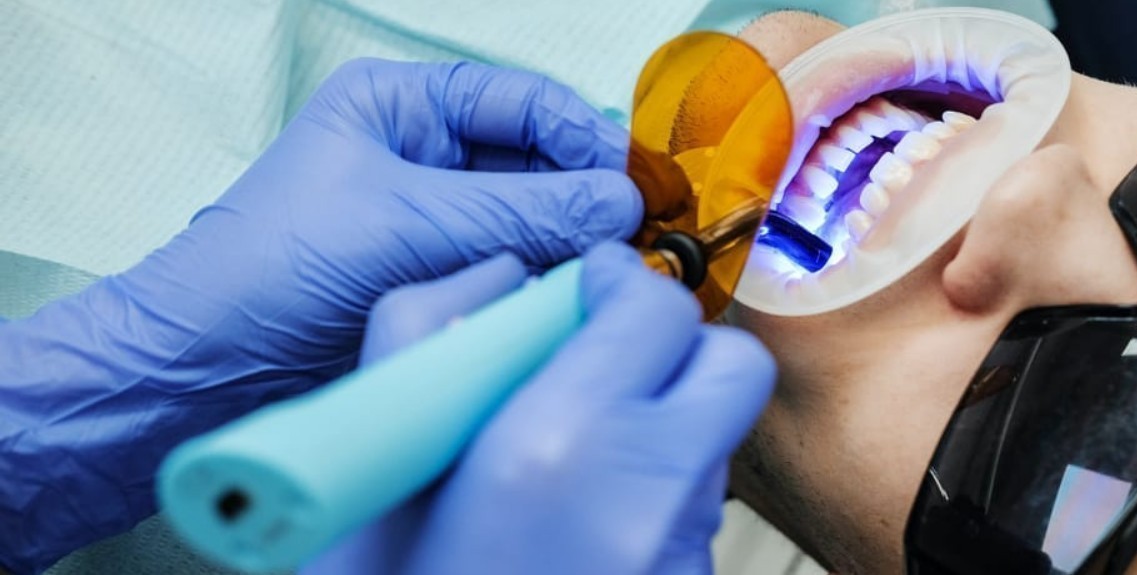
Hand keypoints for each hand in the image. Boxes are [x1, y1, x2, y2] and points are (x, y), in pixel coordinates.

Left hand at [0, 60, 638, 572]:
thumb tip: (621, 201)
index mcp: (403, 104)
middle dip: (588, 194)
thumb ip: (522, 209)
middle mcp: (425, 154)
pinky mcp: (440, 283)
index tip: (636, 178)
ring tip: (620, 268)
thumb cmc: (275, 267)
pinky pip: (513, 271)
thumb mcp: (408, 221)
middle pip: (537, 161)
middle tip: (644, 231)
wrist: (206, 365)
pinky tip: (580, 298)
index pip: (521, 101)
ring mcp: (435, 221)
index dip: (585, 134)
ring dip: (574, 244)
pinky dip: (549, 284)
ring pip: (534, 221)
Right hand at [302, 243, 775, 574]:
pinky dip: (653, 492)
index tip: (583, 290)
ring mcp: (681, 551)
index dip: (616, 285)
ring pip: (715, 439)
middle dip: (670, 346)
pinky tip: (578, 525)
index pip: (654, 310)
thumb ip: (420, 347)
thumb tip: (493, 281)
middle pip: (727, 364)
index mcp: (558, 447)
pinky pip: (694, 511)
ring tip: (573, 455)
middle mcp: (648, 495)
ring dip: (663, 421)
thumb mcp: (360, 488)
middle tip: (600, 357)